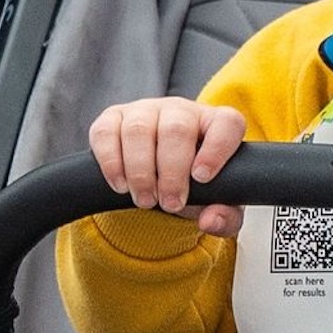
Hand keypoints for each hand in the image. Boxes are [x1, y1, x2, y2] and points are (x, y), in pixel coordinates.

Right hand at [89, 98, 247, 233]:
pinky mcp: (112, 118)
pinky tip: (120, 185)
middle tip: (170, 203)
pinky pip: (106, 133)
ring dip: (140, 171)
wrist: (160, 178)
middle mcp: (181, 111)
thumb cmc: (194, 184)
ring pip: (139, 130)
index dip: (216, 149)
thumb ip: (224, 217)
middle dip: (172, 172)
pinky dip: (111, 163)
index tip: (202, 178)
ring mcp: (145, 110)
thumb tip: (211, 221)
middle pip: (176, 129)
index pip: (226, 123)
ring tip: (145, 200)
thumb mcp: (215, 204)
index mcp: (215, 123)